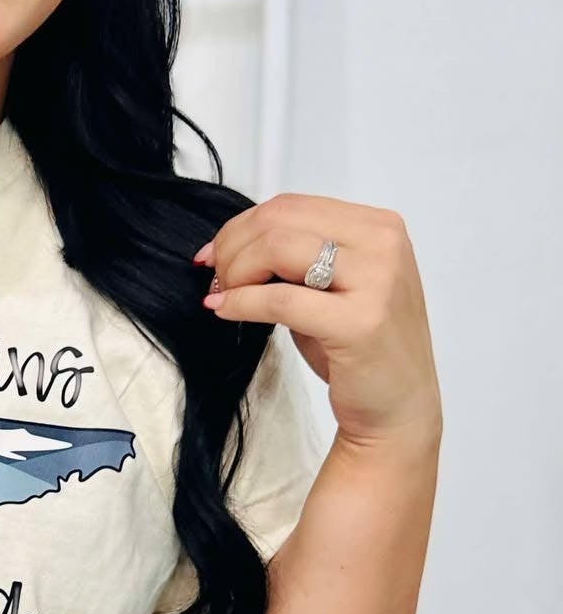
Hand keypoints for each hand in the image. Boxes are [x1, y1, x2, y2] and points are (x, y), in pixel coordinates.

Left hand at [193, 195, 441, 449]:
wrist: (398, 408)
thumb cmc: (360, 349)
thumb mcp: (331, 287)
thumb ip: (295, 258)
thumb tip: (230, 245)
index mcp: (379, 227)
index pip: (292, 205)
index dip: (241, 226)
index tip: (214, 253)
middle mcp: (383, 245)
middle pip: (280, 221)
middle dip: (233, 246)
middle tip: (216, 277)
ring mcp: (377, 281)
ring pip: (277, 248)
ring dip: (236, 271)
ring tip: (224, 295)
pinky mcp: (359, 322)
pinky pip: (279, 299)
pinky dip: (241, 301)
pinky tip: (225, 310)